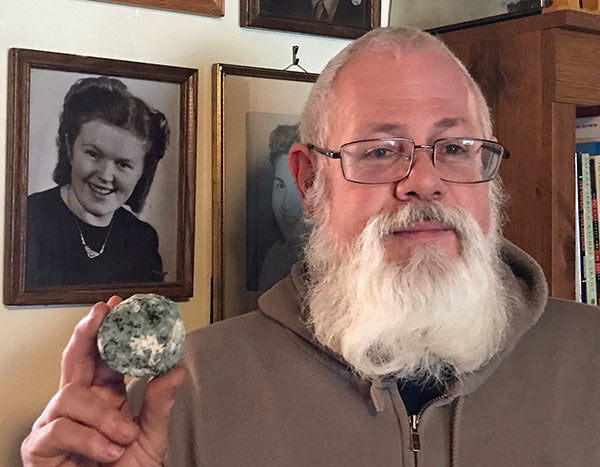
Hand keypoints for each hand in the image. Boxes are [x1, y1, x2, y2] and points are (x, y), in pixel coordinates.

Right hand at [21, 296, 184, 465]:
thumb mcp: (150, 439)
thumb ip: (159, 406)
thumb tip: (175, 370)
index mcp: (105, 396)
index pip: (103, 355)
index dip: (107, 329)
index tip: (117, 306)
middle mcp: (79, 403)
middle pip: (75, 358)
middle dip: (87, 331)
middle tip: (101, 313)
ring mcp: (56, 422)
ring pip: (72, 395)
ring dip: (103, 415)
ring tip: (123, 436)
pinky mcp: (40, 446)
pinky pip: (61, 427)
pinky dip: (90, 439)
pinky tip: (107, 451)